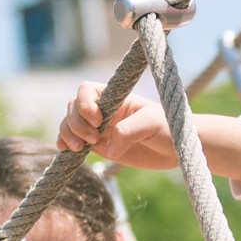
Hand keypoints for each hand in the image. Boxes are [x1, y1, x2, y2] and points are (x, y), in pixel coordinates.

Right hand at [57, 83, 177, 169]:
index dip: (85, 103)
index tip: (97, 120)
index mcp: (116, 98)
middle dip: (76, 123)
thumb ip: (128, 131)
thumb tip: (107, 148)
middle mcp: (104, 110)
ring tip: (81, 148)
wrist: (177, 149)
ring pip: (70, 124)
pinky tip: (64, 150)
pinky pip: (75, 142)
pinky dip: (66, 144)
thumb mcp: (152, 124)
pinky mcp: (99, 145)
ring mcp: (99, 128)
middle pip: (73, 107)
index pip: (87, 90)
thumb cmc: (169, 128)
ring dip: (68, 134)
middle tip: (95, 139)